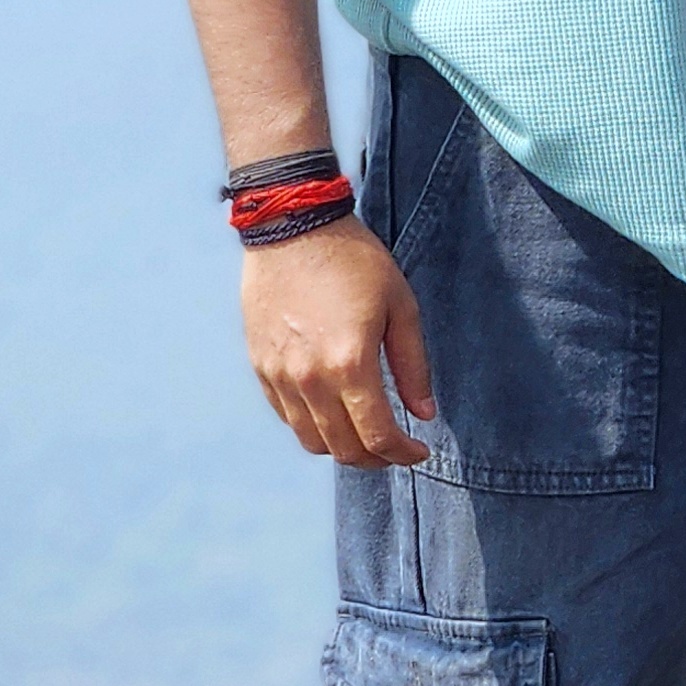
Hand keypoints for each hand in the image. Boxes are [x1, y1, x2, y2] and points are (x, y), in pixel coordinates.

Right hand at [240, 217, 436, 465]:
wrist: (291, 226)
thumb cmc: (353, 260)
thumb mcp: (399, 306)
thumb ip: (413, 366)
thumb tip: (424, 414)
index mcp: (350, 363)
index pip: (378, 437)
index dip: (404, 454)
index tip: (419, 451)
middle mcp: (310, 379)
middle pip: (344, 450)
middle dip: (377, 459)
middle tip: (396, 447)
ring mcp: (280, 376)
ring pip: (312, 441)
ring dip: (343, 448)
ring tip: (365, 434)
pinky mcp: (261, 367)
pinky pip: (288, 416)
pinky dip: (313, 426)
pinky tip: (333, 410)